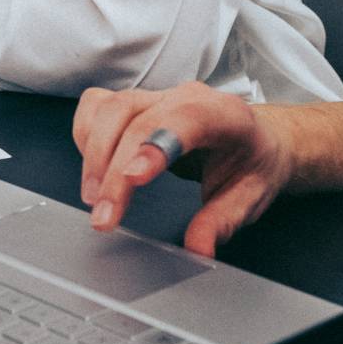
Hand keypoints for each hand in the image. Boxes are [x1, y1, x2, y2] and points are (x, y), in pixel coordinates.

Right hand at [73, 81, 295, 257]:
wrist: (255, 138)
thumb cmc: (252, 161)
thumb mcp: (250, 196)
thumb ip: (222, 221)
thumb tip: (198, 247)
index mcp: (225, 114)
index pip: (185, 119)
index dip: (155, 145)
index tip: (133, 179)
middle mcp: (186, 97)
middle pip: (135, 120)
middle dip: (113, 171)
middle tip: (105, 217)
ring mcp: (157, 96)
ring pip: (109, 109)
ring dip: (94, 155)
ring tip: (95, 199)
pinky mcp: (135, 102)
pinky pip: (97, 107)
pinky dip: (86, 136)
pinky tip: (94, 169)